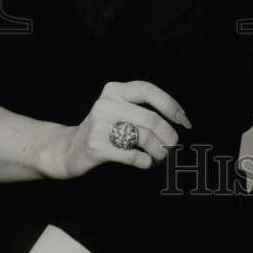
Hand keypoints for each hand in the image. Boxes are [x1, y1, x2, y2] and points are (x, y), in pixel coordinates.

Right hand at [48, 80, 191, 178]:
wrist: (67, 149)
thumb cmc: (103, 129)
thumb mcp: (119, 109)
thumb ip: (143, 109)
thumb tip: (180, 121)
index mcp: (115, 90)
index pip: (148, 91)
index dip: (170, 105)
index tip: (184, 121)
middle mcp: (106, 104)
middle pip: (151, 119)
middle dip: (168, 135)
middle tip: (173, 145)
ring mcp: (99, 125)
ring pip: (144, 138)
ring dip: (159, 151)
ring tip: (160, 156)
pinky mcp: (96, 146)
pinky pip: (132, 155)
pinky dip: (145, 161)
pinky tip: (145, 162)